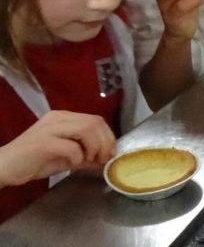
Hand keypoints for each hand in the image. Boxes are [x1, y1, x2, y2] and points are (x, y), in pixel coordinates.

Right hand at [0, 111, 115, 187]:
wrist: (2, 168)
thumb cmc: (32, 162)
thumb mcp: (64, 159)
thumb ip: (84, 156)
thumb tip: (105, 160)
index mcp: (63, 118)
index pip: (95, 120)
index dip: (108, 136)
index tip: (110, 153)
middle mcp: (57, 118)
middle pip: (94, 122)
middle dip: (106, 142)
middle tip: (104, 159)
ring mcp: (49, 128)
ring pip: (86, 129)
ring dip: (95, 147)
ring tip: (91, 160)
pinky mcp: (43, 142)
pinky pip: (71, 146)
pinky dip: (78, 156)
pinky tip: (74, 164)